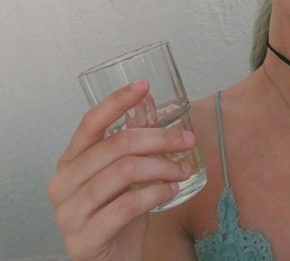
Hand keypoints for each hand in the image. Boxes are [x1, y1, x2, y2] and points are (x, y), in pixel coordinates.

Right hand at [47, 79, 195, 260]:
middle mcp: (63, 182)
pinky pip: (126, 205)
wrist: (112, 258)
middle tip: (187, 140)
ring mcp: (68, 213)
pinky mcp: (83, 239)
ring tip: (183, 169)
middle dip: (160, 138)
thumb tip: (149, 101)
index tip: (143, 85)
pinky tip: (172, 189)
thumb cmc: (119, 210)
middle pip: (116, 145)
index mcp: (71, 160)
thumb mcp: (125, 172)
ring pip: (124, 172)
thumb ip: (132, 141)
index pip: (91, 122)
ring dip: (162, 166)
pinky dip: (155, 193)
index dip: (117, 101)